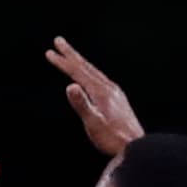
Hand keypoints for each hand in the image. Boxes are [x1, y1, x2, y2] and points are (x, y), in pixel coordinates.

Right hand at [45, 36, 144, 156]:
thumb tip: (69, 86)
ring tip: (70, 55)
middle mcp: (109, 88)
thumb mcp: (94, 124)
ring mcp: (115, 93)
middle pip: (86, 67)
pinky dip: (89, 73)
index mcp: (101, 92)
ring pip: (93, 72)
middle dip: (70, 54)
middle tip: (58, 41)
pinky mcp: (118, 99)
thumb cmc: (113, 138)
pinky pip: (99, 80)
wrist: (136, 146)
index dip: (63, 62)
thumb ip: (82, 104)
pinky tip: (89, 77)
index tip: (50, 52)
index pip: (78, 72)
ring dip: (80, 62)